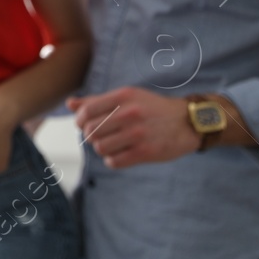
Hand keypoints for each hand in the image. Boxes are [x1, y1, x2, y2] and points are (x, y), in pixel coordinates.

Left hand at [68, 87, 198, 168]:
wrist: (188, 122)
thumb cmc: (152, 108)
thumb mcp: (127, 97)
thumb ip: (97, 101)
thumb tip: (69, 104)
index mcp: (123, 96)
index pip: (86, 111)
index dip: (79, 121)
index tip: (84, 125)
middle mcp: (130, 113)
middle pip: (90, 131)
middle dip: (91, 136)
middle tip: (101, 136)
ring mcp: (138, 133)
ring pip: (100, 147)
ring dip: (102, 149)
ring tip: (111, 145)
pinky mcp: (146, 152)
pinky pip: (114, 162)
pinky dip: (112, 160)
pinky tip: (120, 154)